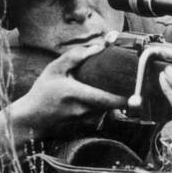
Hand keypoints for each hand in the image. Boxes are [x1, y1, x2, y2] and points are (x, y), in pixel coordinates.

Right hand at [8, 44, 126, 131]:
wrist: (30, 119)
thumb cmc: (42, 92)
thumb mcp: (54, 69)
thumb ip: (76, 56)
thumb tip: (100, 46)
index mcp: (79, 95)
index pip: (110, 100)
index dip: (128, 98)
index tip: (140, 92)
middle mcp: (85, 111)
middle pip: (114, 105)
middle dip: (124, 95)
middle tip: (132, 84)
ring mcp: (86, 121)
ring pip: (109, 109)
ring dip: (112, 100)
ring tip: (114, 88)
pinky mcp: (86, 126)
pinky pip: (102, 114)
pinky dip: (104, 106)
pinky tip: (97, 97)